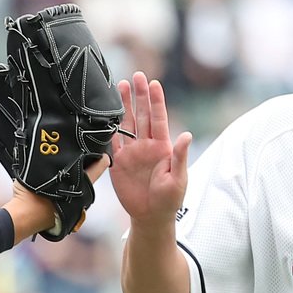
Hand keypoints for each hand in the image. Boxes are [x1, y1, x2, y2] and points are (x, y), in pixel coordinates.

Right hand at [111, 72, 191, 228]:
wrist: (150, 217)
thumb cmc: (169, 200)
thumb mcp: (178, 179)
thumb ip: (179, 157)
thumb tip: (187, 135)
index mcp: (163, 147)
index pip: (159, 119)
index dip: (156, 101)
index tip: (154, 83)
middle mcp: (147, 145)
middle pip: (142, 115)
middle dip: (140, 95)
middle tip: (137, 75)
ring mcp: (133, 152)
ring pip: (127, 123)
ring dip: (124, 105)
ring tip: (121, 85)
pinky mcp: (119, 162)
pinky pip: (113, 141)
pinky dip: (109, 127)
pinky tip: (106, 112)